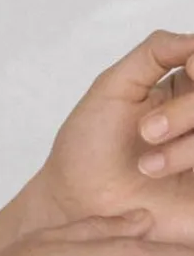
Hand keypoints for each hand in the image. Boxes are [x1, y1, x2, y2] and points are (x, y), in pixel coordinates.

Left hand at [28, 29, 193, 249]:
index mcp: (185, 90)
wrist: (74, 202)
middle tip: (146, 131)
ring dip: (188, 148)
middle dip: (187, 110)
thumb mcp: (113, 87)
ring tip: (147, 167)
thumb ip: (154, 53)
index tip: (191, 68)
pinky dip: (192, 161)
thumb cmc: (87, 147)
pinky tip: (159, 175)